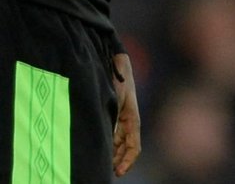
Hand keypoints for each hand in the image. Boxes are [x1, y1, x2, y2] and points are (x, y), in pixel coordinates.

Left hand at [112, 53, 140, 176]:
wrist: (115, 61)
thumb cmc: (117, 80)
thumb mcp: (114, 102)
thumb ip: (112, 122)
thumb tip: (108, 142)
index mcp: (132, 120)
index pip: (134, 147)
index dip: (127, 162)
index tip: (118, 173)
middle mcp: (128, 121)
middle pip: (125, 148)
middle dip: (118, 161)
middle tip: (108, 171)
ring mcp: (120, 117)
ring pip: (118, 142)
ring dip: (112, 153)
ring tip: (102, 164)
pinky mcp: (112, 112)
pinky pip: (112, 133)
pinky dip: (108, 143)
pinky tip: (99, 147)